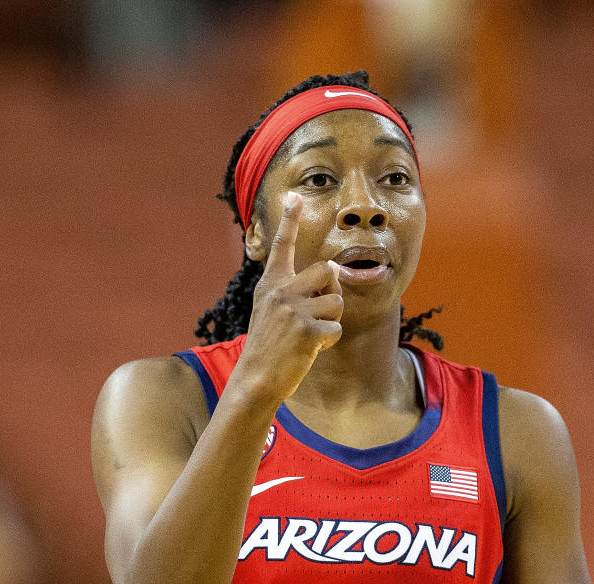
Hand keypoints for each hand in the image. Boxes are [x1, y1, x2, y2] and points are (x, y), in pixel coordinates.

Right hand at [232, 192, 342, 402]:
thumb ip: (296, 289)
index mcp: (271, 284)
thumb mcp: (271, 309)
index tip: (294, 195)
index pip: (283, 246)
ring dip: (331, 321)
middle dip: (332, 291)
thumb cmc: (269, 344)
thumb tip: (335, 268)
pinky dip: (329, 342)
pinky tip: (310, 349)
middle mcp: (281, 291)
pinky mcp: (306, 331)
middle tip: (318, 312)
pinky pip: (336, 329)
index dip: (289, 219)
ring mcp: (293, 310)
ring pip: (337, 302)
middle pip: (329, 271)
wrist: (256, 378)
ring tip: (310, 335)